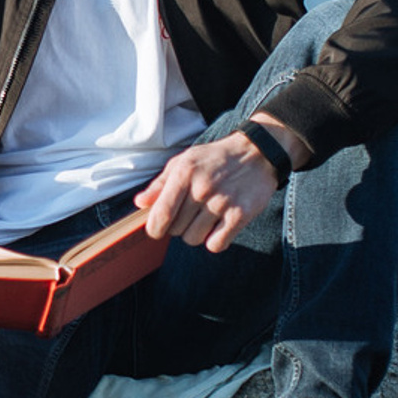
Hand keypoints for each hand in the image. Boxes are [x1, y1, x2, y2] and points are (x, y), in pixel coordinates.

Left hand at [137, 119, 301, 251]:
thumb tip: (140, 203)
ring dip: (196, 234)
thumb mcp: (184, 161)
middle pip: (176, 230)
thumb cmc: (215, 159)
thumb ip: (160, 183)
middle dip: (179, 226)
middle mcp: (203, 188)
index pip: (161, 214)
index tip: (157, 229)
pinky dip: (215, 241)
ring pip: (194, 239)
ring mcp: (223, 202)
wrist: (257, 153)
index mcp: (185, 173)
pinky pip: (216, 244)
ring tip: (204, 219)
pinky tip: (218, 227)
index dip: (155, 228)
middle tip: (190, 214)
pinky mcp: (241, 214)